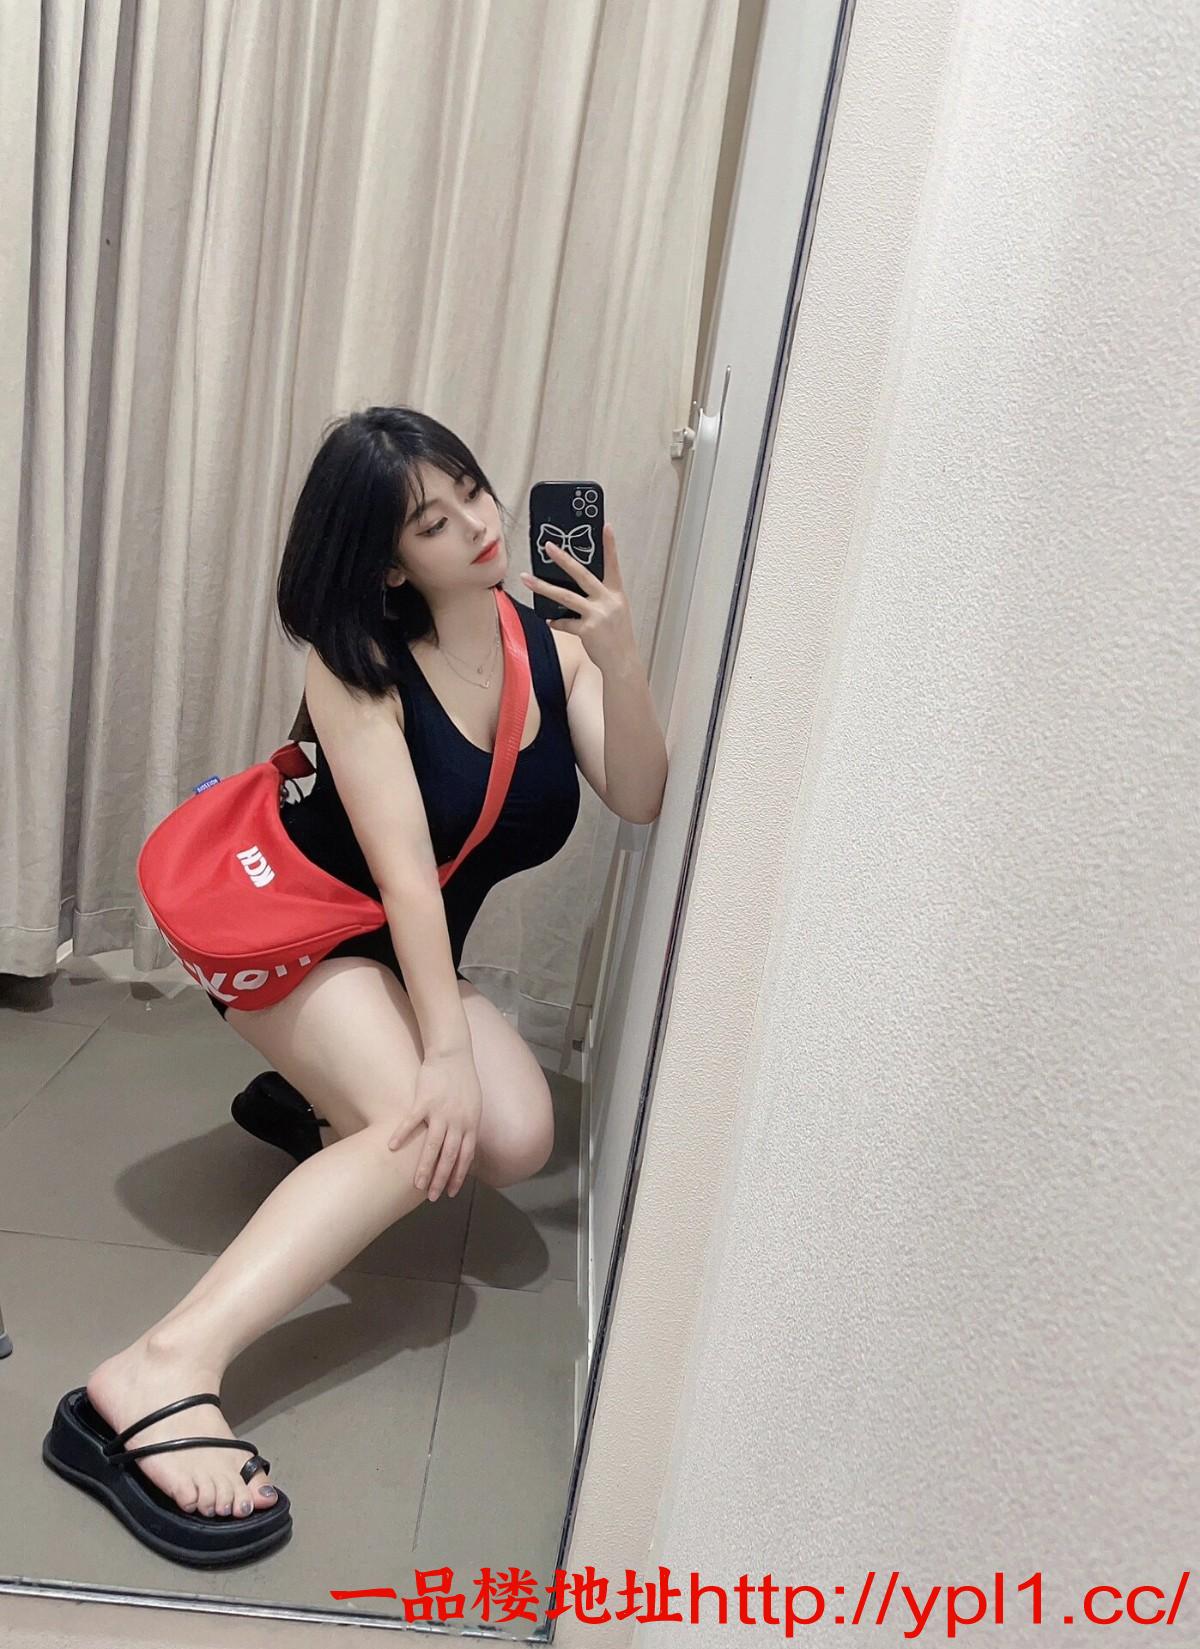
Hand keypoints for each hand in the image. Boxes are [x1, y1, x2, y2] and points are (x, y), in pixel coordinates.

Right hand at [388, 1046, 481, 1200]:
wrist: (453, 1054)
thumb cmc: (463, 1081)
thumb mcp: (473, 1106)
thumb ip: (468, 1128)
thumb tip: (464, 1149)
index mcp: (470, 1124)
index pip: (465, 1157)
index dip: (457, 1176)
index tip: (450, 1192)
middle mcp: (457, 1121)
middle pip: (449, 1156)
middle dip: (441, 1179)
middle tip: (432, 1197)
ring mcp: (440, 1111)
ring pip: (432, 1145)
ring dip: (424, 1166)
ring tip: (416, 1183)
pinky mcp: (424, 1100)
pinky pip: (411, 1121)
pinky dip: (402, 1134)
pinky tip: (392, 1147)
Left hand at [518, 522, 637, 673]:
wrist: (622, 662)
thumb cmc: (617, 637)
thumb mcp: (615, 612)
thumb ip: (599, 599)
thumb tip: (574, 590)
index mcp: (616, 594)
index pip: (613, 565)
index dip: (610, 546)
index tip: (606, 526)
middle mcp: (608, 601)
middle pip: (582, 574)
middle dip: (563, 559)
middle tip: (548, 546)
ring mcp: (597, 615)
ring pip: (565, 596)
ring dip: (543, 587)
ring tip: (526, 578)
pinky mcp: (587, 630)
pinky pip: (564, 622)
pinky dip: (556, 622)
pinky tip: (550, 621)